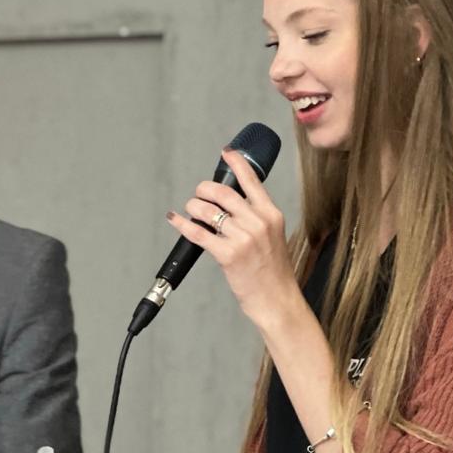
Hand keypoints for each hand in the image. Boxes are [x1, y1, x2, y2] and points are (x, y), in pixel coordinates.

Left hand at [167, 148, 298, 333]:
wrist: (277, 299)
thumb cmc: (273, 270)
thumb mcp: (274, 235)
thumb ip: (256, 216)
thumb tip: (231, 202)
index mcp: (270, 214)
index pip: (251, 180)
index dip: (236, 163)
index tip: (226, 152)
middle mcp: (257, 222)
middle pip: (222, 192)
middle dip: (203, 189)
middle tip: (199, 194)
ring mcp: (242, 238)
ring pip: (207, 210)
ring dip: (192, 207)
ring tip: (191, 211)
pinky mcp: (227, 254)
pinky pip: (197, 232)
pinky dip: (182, 224)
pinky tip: (176, 220)